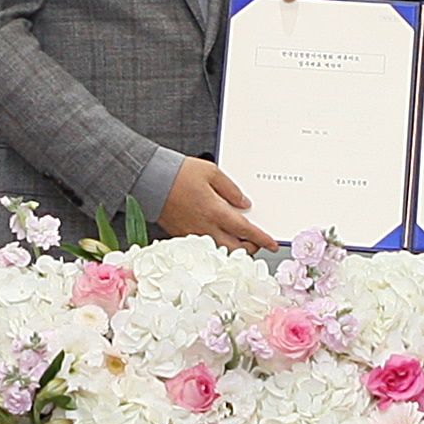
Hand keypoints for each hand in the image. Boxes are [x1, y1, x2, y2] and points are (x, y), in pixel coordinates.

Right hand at [160, 156, 277, 252]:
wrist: (150, 181)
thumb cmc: (178, 174)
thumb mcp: (211, 172)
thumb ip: (231, 190)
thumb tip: (244, 203)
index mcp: (215, 211)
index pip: (246, 231)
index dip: (262, 239)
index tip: (273, 244)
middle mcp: (206, 227)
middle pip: (235, 248)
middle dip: (250, 248)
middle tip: (257, 243)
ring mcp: (193, 234)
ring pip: (220, 251)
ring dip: (234, 249)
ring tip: (240, 242)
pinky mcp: (183, 235)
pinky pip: (205, 247)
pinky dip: (217, 246)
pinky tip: (219, 238)